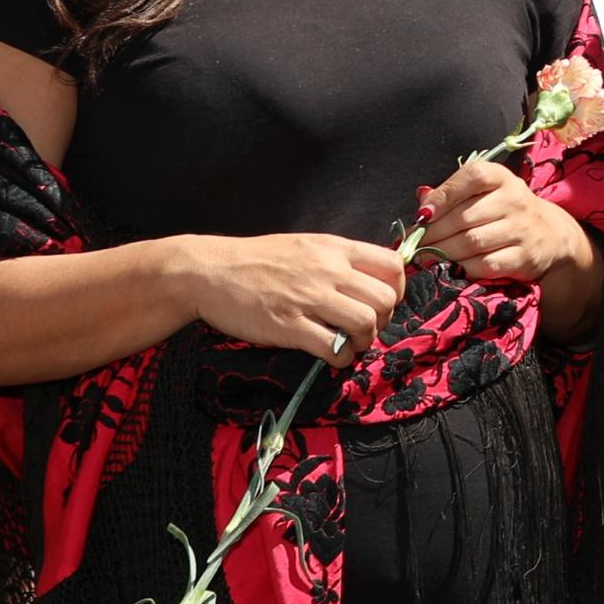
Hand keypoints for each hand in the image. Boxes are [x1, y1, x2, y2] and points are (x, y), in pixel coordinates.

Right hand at [181, 233, 406, 366]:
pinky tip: (330, 356)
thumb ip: (336, 260)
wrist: (207, 271)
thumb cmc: (255, 260)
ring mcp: (308, 298)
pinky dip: (341, 358)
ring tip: (349, 343)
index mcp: (333, 248)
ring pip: (366, 324)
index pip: (392, 265)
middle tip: (364, 328)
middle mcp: (327, 270)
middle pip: (385, 299)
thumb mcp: (303, 245)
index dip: (396, 289)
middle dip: (383, 321)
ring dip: (365, 341)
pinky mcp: (289, 326)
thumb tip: (366, 281)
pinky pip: (335, 348)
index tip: (382, 303)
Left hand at [420, 160, 588, 285]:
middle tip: (416, 244)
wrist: (550, 235)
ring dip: (443, 253)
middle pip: (464, 217)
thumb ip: (453, 194)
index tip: (422, 215)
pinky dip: (462, 268)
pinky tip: (451, 268)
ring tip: (426, 258)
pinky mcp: (524, 257)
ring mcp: (522, 229)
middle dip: (434, 233)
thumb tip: (422, 203)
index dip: (443, 196)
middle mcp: (515, 200)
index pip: (471, 177)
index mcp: (501, 178)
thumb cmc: (505, 211)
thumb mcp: (484, 193)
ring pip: (472, 242)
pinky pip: (485, 265)